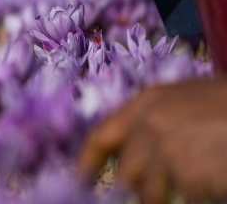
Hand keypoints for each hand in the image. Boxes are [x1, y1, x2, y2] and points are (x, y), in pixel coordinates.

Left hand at [78, 78, 226, 203]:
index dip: (88, 162)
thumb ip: (160, 123)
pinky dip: (202, 197)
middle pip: (126, 173)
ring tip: (197, 181)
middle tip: (160, 191)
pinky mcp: (189, 177)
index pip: (102, 136)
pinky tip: (215, 183)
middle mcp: (150, 125)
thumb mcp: (193, 102)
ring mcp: (168, 152)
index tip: (82, 181)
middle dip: (142, 187)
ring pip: (150, 194)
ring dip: (168, 196)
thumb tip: (134, 158)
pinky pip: (186, 200)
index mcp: (149, 102)